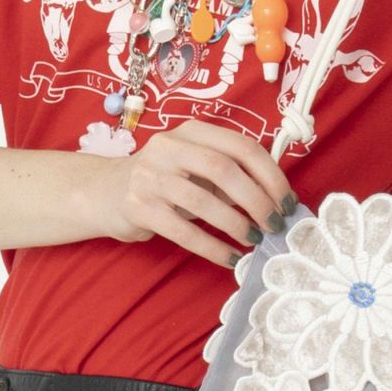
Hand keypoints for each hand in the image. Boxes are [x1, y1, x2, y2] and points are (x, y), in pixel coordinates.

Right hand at [96, 118, 296, 268]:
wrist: (103, 192)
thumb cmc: (163, 181)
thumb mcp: (194, 165)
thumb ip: (229, 172)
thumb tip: (277, 199)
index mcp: (192, 132)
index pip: (241, 146)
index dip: (271, 175)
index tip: (288, 201)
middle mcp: (168, 147)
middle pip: (223, 169)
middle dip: (257, 199)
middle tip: (275, 224)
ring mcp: (149, 176)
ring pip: (203, 201)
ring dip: (236, 224)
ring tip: (254, 240)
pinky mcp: (137, 207)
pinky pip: (183, 231)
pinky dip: (212, 248)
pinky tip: (230, 259)